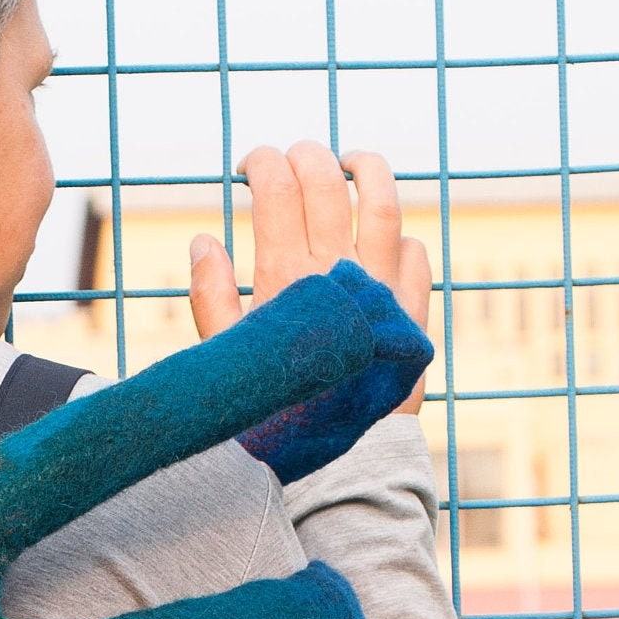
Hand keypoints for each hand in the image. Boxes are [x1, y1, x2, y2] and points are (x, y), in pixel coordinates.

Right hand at [188, 143, 429, 407]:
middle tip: (293, 156)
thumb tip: (203, 242)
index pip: (275, 189)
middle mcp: (335, 271)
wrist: (339, 462)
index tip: (250, 165)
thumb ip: (210, 297)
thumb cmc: (274, 414)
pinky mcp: (411, 312)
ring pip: (383, 200)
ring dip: (367, 169)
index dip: (261, 163)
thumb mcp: (228, 357)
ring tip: (351, 163)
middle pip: (325, 182)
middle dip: (305, 156)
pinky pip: (415, 253)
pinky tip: (385, 238)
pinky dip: (401, 236)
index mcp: (283, 278)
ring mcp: (380, 287)